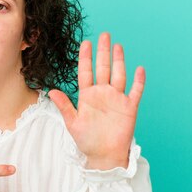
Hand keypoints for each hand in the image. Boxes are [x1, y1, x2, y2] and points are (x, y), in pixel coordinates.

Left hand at [48, 32, 144, 169]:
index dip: (86, 57)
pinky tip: (139, 69)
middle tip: (104, 35)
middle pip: (103, 68)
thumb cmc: (86, 141)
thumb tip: (52, 91)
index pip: (86, 72)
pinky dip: (138, 81)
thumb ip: (65, 106)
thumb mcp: (72, 123)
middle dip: (103, 52)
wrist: (103, 156)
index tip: (85, 42)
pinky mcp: (129, 108)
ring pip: (119, 75)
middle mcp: (103, 94)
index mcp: (88, 96)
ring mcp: (117, 100)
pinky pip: (135, 92)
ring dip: (119, 61)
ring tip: (118, 46)